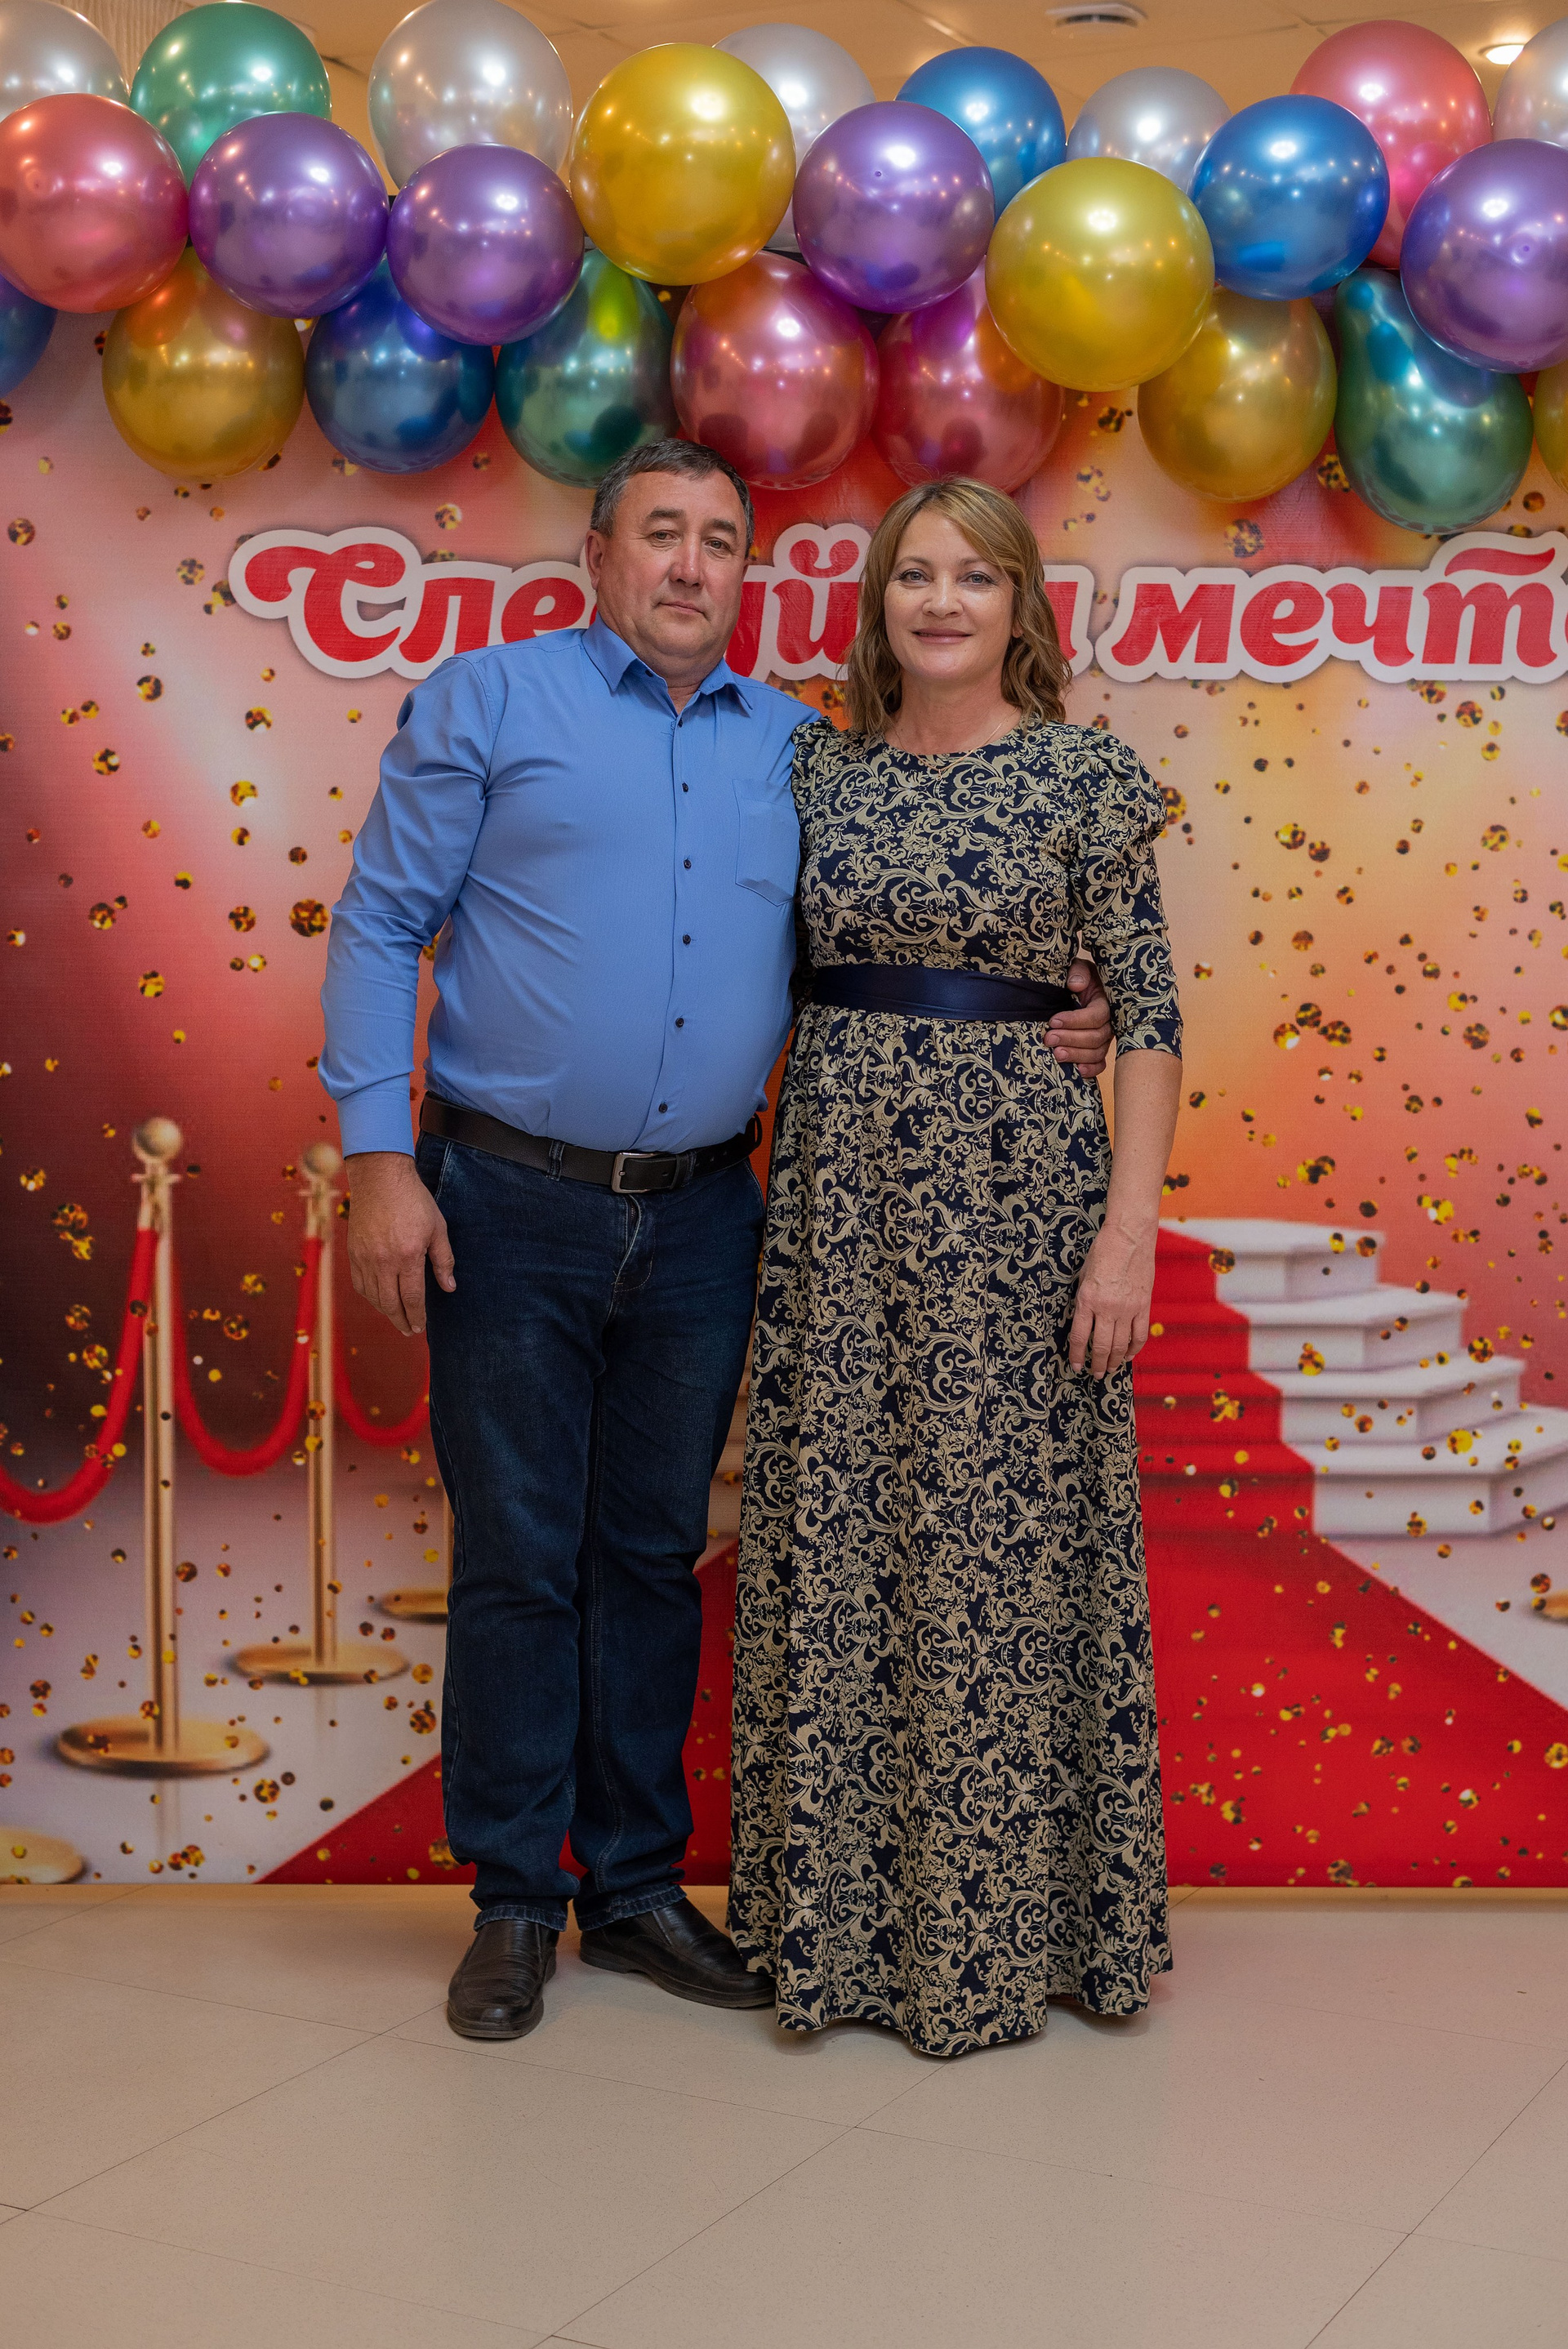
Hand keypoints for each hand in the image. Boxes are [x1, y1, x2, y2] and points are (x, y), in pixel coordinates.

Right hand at [344, 1152, 454, 1335]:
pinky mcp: (353, 1251)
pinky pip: (359, 1283)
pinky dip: (369, 1296)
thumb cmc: (414, 1201)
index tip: (420, 1327)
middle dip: (401, 1321)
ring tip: (397, 1317)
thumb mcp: (437, 1228)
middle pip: (390, 1303)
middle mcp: (383, 1261)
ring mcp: (365, 1257)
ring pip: (373, 1296)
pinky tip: (379, 1299)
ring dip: (385, 1311)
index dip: (417, 1316)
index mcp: (407, 1256)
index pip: (412, 1298)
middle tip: (410, 1331)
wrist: (380, 1178)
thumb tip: (449, 1287)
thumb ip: (443, 1260)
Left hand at [1047, 957, 1111, 1075]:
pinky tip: (1077, 1071)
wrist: (1075, 987)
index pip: (1096, 1016)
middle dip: (1071, 1039)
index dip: (1075, 1021)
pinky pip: (1100, 1063)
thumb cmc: (1077, 977)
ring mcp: (1103, 1037)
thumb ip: (1078, 972)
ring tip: (1056, 1054)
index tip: (1053, 1020)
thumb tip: (1076, 985)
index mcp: (1105, 1001)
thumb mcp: (1078, 968)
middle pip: (1097, 1037)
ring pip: (1097, 1052)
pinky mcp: (1097, 1048)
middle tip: (1048, 1038)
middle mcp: (1108, 1021)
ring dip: (1077, 1055)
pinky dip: (1091, 1069)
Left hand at [1068, 1226, 1153, 1376]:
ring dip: (1114, 1361)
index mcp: (1087, 1300)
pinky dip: (1134, 1348)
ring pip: (1121, 1345)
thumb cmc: (1103, 1251)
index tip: (1075, 1365)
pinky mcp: (1143, 1305)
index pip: (1079, 1336)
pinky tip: (1128, 1355)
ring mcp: (1127, 1308)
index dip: (1076, 1355)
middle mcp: (1106, 1308)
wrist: (1129, 1236)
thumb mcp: (1083, 1275)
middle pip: (1101, 1346)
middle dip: (1097, 1364)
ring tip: (1110, 1370)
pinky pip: (1139, 1334)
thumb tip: (1083, 1320)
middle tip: (1095, 1374)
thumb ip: (1083, 1299)